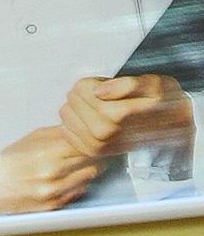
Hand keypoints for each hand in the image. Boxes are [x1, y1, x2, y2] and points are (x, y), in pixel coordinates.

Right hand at [0, 125, 100, 215]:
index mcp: (50, 152)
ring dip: (87, 169)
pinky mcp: (52, 205)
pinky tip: (68, 179)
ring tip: (78, 165)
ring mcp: (54, 191)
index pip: (89, 142)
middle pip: (93, 159)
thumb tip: (85, 127)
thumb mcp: (33, 138)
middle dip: (93, 153)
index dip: (94, 139)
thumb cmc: (9, 162)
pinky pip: (79, 191)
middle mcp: (54, 172)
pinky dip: (78, 184)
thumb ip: (60, 132)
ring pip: (89, 176)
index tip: (95, 138)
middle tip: (91, 150)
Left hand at [63, 73, 194, 164]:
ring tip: (92, 103)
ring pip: (66, 116)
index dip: (89, 83)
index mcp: (119, 114)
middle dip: (80, 92)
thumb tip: (101, 90)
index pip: (86, 91)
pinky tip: (86, 117)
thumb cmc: (160, 104)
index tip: (99, 83)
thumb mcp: (153, 85)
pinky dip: (71, 121)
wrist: (170, 127)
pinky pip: (65, 131)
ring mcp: (97, 145)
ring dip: (74, 106)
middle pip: (73, 102)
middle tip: (93, 90)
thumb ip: (128, 84)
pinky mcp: (91, 151)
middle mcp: (106, 132)